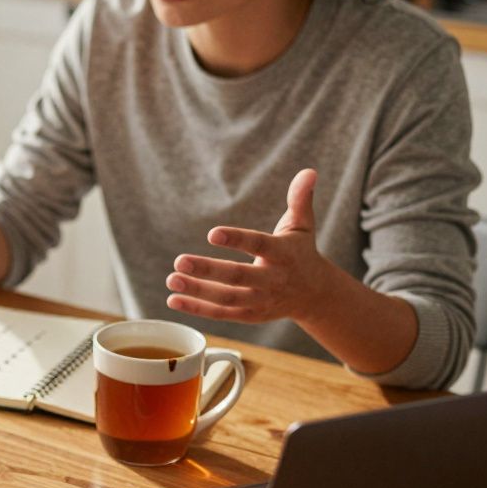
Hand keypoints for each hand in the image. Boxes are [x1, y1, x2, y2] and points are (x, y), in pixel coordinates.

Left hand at [167, 168, 336, 324]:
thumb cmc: (300, 252)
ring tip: (171, 279)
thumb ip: (300, 199)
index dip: (237, 239)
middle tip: (179, 260)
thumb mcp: (303, 225)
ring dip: (197, 291)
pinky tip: (173, 300)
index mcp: (283, 254)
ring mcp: (260, 301)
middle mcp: (272, 280)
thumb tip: (309, 171)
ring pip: (227, 298)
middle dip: (208, 270)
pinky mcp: (250, 316)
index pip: (259, 245)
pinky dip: (197, 309)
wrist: (315, 295)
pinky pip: (221, 314)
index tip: (212, 233)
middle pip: (238, 276)